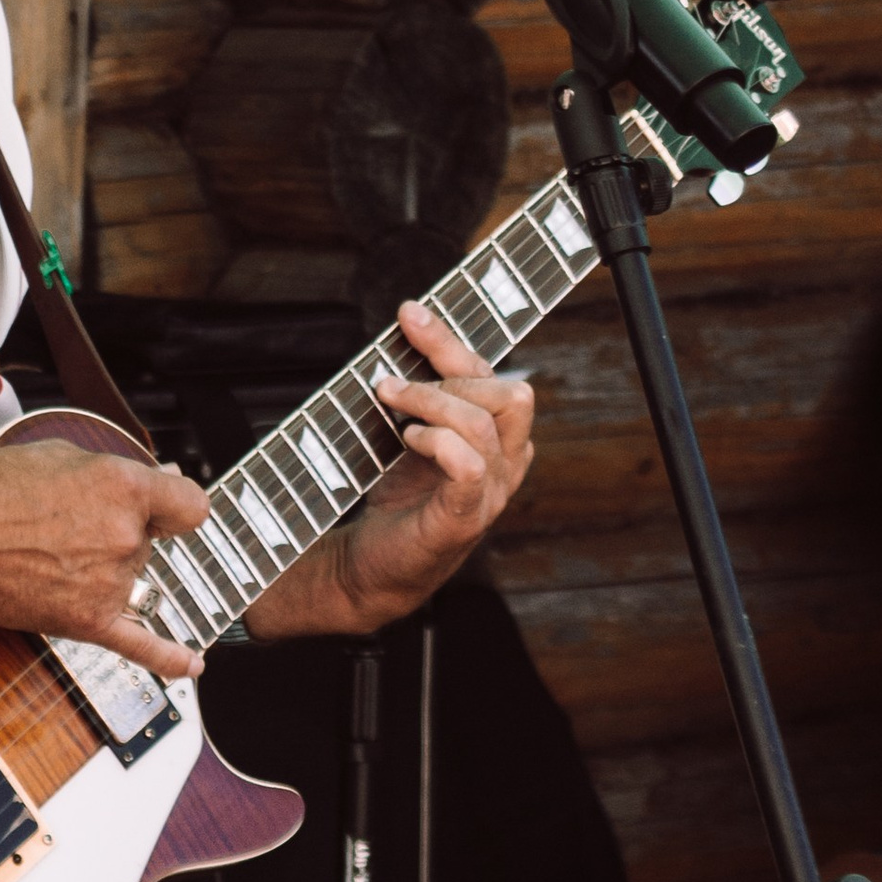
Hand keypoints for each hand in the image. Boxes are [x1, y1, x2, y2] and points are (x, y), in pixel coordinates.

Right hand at [0, 432, 211, 676]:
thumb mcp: (58, 453)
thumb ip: (115, 469)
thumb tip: (160, 475)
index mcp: (125, 487)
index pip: (190, 504)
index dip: (172, 505)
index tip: (160, 509)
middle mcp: (126, 536)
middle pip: (152, 542)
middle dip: (119, 532)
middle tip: (65, 525)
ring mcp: (110, 582)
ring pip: (134, 579)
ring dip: (107, 570)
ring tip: (53, 556)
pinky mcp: (87, 622)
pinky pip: (141, 646)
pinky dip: (170, 659)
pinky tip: (192, 666)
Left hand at [254, 295, 533, 641]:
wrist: (371, 568)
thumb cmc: (396, 499)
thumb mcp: (413, 431)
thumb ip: (425, 390)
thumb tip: (410, 326)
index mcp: (502, 440)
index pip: (496, 376)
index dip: (452, 340)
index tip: (409, 313)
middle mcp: (508, 465)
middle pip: (510, 393)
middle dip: (448, 374)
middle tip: (393, 383)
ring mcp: (491, 495)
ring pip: (486, 423)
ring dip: (432, 402)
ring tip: (391, 403)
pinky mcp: (462, 520)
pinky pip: (470, 467)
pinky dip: (437, 441)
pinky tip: (407, 439)